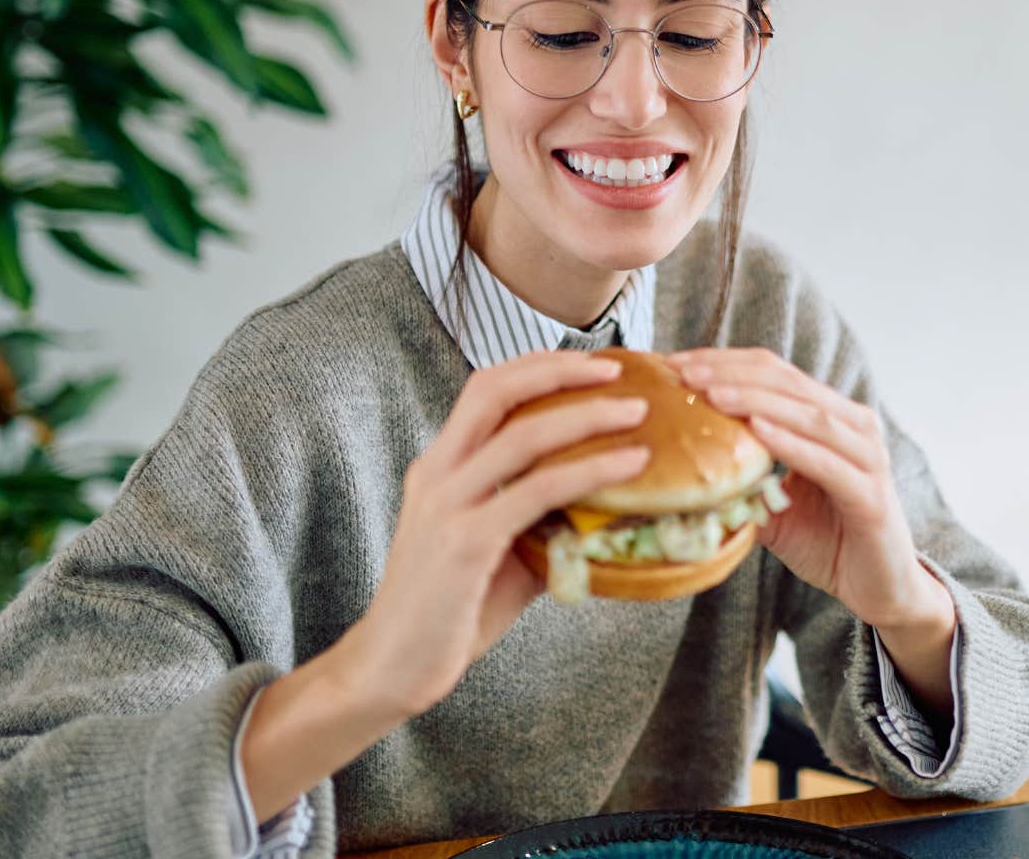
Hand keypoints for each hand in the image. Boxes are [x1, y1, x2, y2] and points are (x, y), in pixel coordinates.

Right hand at [333, 350, 653, 718]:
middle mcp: (437, 473)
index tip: (589, 363)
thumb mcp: (496, 551)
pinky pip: (537, 492)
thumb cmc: (447, 611)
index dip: (538, 365)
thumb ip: (539, 521)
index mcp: (438, 467)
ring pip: (522, 435)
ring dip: (586, 415)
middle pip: (496, 389)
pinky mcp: (466, 542)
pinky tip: (628, 467)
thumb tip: (604, 509)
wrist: (393, 666)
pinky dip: (590, 471)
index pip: (485, 388)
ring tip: (636, 412)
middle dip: (560, 370)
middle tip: (617, 369)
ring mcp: (448, 505)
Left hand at [665, 347, 950, 632]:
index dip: (725, 363)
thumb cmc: (829, 542)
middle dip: (732, 373)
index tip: (675, 365)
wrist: (880, 588)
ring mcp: (867, 457)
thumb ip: (741, 482)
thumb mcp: (773, 507)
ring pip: (809, 414)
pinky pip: (827, 462)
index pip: (773, 373)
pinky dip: (791, 443)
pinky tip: (758, 430)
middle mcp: (854, 426)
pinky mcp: (871, 495)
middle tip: (684, 373)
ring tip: (712, 394)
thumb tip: (683, 474)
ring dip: (756, 400)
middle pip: (788, 382)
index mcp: (830, 418)